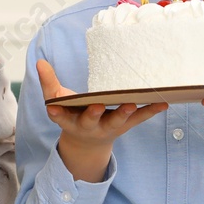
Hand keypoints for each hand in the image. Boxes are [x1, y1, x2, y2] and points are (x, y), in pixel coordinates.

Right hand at [37, 60, 166, 181]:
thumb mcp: (57, 101)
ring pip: (117, 120)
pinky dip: (150, 111)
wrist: (88, 142)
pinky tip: (163, 102)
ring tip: (132, 103)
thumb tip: (40, 61)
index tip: (54, 108)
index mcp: (69, 119)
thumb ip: (49, 83)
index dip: (58, 113)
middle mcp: (89, 125)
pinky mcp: (125, 125)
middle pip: (90, 120)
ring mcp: (109, 126)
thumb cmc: (72, 114)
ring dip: (124, 113)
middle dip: (94, 113)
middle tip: (98, 105)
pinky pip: (139, 119)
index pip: (60, 116)